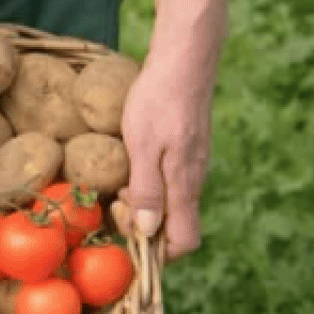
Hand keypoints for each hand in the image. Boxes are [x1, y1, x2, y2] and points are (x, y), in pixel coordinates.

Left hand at [116, 52, 213, 260]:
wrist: (184, 60)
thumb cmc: (159, 100)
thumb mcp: (143, 147)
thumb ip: (147, 191)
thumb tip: (147, 232)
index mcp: (185, 186)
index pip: (184, 242)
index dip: (158, 253)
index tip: (129, 236)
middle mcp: (194, 181)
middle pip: (175, 227)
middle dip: (144, 227)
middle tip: (118, 200)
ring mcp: (194, 165)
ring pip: (171, 204)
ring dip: (144, 204)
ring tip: (122, 182)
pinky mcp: (189, 151)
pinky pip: (171, 184)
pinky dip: (150, 185)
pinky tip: (131, 165)